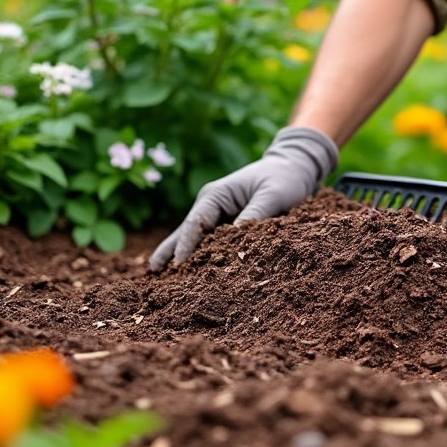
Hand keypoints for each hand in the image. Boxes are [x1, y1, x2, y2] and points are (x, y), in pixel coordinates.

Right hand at [149, 126, 337, 269]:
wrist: (293, 169)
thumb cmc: (284, 179)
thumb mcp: (274, 195)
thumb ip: (256, 214)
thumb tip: (237, 237)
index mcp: (216, 195)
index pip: (195, 223)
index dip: (186, 245)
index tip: (178, 265)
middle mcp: (209, 205)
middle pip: (185, 232)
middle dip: (171, 253)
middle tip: (153, 276)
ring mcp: (215, 215)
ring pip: (192, 239)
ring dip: (178, 257)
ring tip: (156, 277)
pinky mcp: (224, 225)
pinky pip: (207, 243)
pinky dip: (197, 257)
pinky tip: (185, 274)